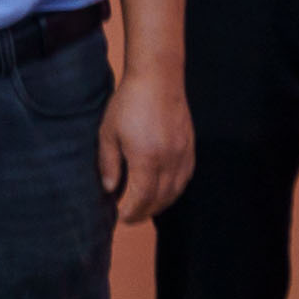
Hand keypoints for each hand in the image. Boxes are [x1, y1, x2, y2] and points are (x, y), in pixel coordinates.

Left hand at [98, 68, 191, 224]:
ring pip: (176, 190)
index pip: (142, 197)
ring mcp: (183, 154)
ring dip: (161, 204)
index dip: (131, 211)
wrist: (159, 79)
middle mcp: (168, 160)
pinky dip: (175, 190)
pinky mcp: (190, 147)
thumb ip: (109, 164)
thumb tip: (111, 189)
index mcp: (146, 158)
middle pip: (161, 198)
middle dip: (145, 212)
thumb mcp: (108, 133)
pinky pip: (185, 177)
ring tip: (147, 208)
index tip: (120, 218)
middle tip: (130, 218)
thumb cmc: (128, 104)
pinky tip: (165, 190)